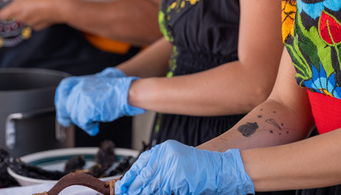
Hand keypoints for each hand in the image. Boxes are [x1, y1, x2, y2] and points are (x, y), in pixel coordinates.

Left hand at [0, 0, 65, 29]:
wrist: (60, 7)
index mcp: (17, 8)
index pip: (1, 15)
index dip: (1, 12)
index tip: (2, 9)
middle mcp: (21, 18)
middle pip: (14, 15)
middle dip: (18, 10)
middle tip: (27, 2)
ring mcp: (29, 24)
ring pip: (24, 18)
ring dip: (27, 13)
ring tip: (38, 6)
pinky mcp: (37, 27)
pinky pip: (32, 22)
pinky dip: (35, 18)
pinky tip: (43, 12)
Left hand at [55, 68, 144, 135]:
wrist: (127, 93)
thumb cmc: (119, 89)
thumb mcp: (102, 81)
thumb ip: (90, 87)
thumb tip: (82, 99)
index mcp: (83, 81)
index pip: (64, 86)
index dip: (61, 97)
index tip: (61, 105)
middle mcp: (80, 88)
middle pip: (66, 104)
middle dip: (69, 115)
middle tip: (68, 122)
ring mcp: (82, 98)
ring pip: (74, 116)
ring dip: (83, 122)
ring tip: (93, 122)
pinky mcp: (86, 109)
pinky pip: (83, 123)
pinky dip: (90, 127)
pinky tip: (95, 126)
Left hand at [115, 140, 253, 194]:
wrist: (219, 170)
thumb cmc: (199, 169)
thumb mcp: (176, 165)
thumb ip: (160, 171)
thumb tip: (139, 183)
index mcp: (164, 149)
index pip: (142, 162)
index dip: (130, 176)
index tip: (121, 186)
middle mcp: (166, 154)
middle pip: (144, 174)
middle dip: (134, 187)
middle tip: (124, 194)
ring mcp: (171, 164)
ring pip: (151, 184)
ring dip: (142, 192)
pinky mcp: (177, 176)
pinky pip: (162, 190)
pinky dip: (156, 194)